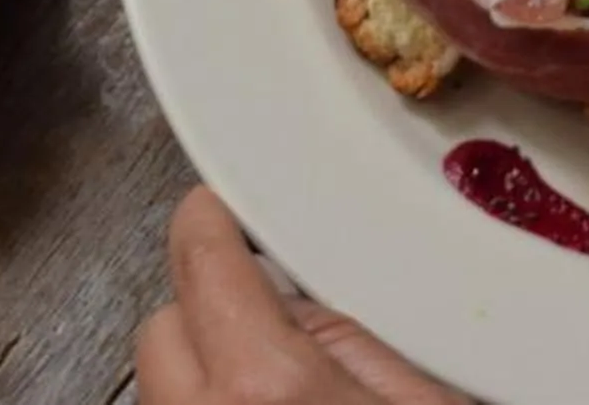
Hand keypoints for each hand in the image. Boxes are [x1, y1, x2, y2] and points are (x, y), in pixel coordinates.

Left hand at [136, 188, 469, 404]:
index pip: (201, 259)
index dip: (210, 217)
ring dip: (205, 367)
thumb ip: (353, 337)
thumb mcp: (426, 399)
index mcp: (267, 386)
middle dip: (208, 310)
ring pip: (162, 381)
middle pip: (163, 325)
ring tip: (273, 384)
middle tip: (268, 318)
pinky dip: (208, 401)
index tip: (219, 204)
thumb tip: (302, 297)